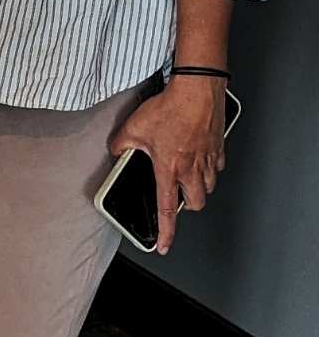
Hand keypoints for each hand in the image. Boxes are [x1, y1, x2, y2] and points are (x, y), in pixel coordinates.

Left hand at [109, 76, 227, 254]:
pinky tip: (198, 156)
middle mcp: (192, 170)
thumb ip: (121, 144)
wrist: (196, 91)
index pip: (166, 210)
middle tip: (176, 197)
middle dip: (186, 205)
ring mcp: (209, 160)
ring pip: (208, 186)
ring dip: (198, 186)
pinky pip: (216, 166)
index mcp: (169, 170)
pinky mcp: (219, 148)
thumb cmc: (169, 109)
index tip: (164, 246)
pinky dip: (209, 167)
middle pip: (196, 203)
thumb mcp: (133, 127)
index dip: (166, 232)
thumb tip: (116, 151)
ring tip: (185, 175)